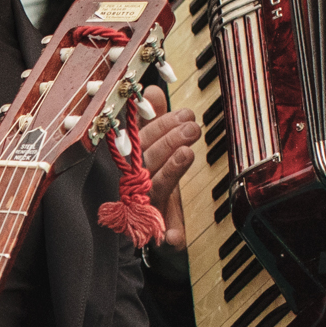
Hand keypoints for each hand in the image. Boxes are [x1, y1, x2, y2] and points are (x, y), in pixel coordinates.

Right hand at [138, 86, 198, 246]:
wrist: (142, 230)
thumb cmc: (150, 182)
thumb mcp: (153, 148)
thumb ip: (152, 120)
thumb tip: (151, 90)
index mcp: (133, 161)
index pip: (143, 138)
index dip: (162, 124)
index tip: (185, 113)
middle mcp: (134, 183)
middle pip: (147, 160)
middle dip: (169, 142)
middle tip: (192, 127)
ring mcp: (144, 208)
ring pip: (154, 188)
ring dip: (169, 172)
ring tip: (187, 153)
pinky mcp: (156, 233)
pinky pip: (160, 236)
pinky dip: (168, 235)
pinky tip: (175, 236)